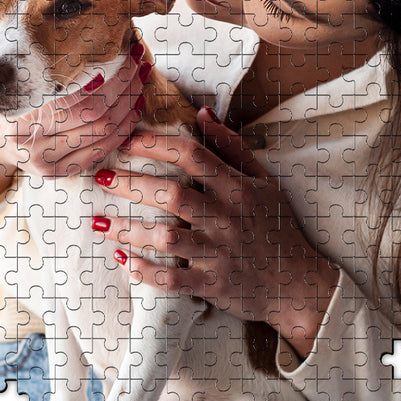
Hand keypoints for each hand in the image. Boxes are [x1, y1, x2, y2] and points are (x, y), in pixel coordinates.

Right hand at [11, 42, 146, 177]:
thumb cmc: (10, 103)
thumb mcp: (23, 84)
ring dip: (129, 107)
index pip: (80, 98)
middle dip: (124, 88)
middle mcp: (32, 146)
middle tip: (136, 64)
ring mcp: (46, 165)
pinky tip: (132, 111)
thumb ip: (55, 76)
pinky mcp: (59, 173)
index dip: (109, 78)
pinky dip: (122, 130)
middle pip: (96, 116)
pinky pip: (100, 151)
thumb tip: (104, 59)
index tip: (124, 55)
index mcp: (21, 118)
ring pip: (104, 135)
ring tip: (139, 83)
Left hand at [94, 108, 339, 356]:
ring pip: (168, 238)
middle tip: (101, 177)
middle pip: (173, 195)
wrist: (299, 283)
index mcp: (238, 189)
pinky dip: (146, 272)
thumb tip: (201, 115)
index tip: (125, 140)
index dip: (156, 145)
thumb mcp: (264, 181)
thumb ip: (232, 148)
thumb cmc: (277, 227)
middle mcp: (227, 218)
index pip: (193, 156)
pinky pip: (174, 280)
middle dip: (132, 184)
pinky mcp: (213, 285)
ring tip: (100, 222)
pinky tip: (123, 260)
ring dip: (130, 229)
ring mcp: (220, 253)